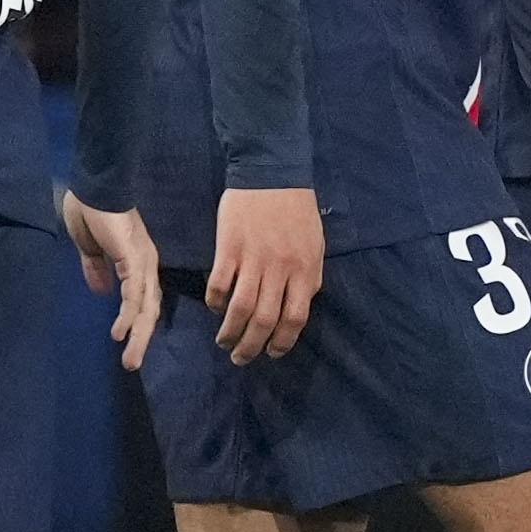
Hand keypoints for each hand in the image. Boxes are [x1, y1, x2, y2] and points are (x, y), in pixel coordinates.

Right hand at [62, 190, 162, 370]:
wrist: (95, 185)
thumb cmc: (90, 209)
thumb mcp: (89, 246)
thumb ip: (96, 268)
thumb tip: (101, 292)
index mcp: (137, 261)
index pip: (143, 298)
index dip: (139, 321)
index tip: (128, 343)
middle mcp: (146, 264)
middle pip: (150, 308)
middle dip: (141, 338)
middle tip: (132, 363)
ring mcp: (143, 262)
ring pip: (146, 307)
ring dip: (138, 335)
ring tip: (129, 359)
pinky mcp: (134, 259)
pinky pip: (134, 294)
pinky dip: (130, 315)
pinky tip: (121, 332)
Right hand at [206, 184, 323, 363]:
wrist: (271, 173)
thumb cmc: (296, 210)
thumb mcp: (315, 245)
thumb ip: (308, 276)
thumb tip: (298, 304)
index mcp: (305, 270)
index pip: (295, 318)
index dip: (282, 341)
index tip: (272, 353)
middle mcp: (281, 269)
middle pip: (265, 320)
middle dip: (252, 346)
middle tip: (241, 358)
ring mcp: (254, 259)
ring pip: (241, 308)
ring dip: (231, 332)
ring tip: (224, 342)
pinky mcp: (229, 248)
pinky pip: (220, 284)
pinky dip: (216, 302)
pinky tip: (215, 308)